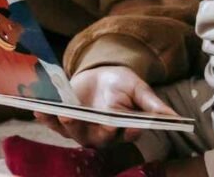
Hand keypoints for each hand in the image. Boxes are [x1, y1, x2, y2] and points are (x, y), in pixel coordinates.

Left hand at [34, 66, 176, 147]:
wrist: (101, 76)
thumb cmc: (123, 84)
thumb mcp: (138, 88)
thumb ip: (152, 103)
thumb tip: (175, 118)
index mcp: (124, 129)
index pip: (124, 134)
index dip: (122, 130)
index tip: (118, 123)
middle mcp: (103, 135)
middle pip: (95, 137)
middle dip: (83, 128)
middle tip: (71, 114)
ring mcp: (83, 130)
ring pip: (73, 133)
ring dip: (62, 124)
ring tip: (55, 112)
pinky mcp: (67, 123)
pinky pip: (55, 125)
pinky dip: (46, 118)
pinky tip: (38, 108)